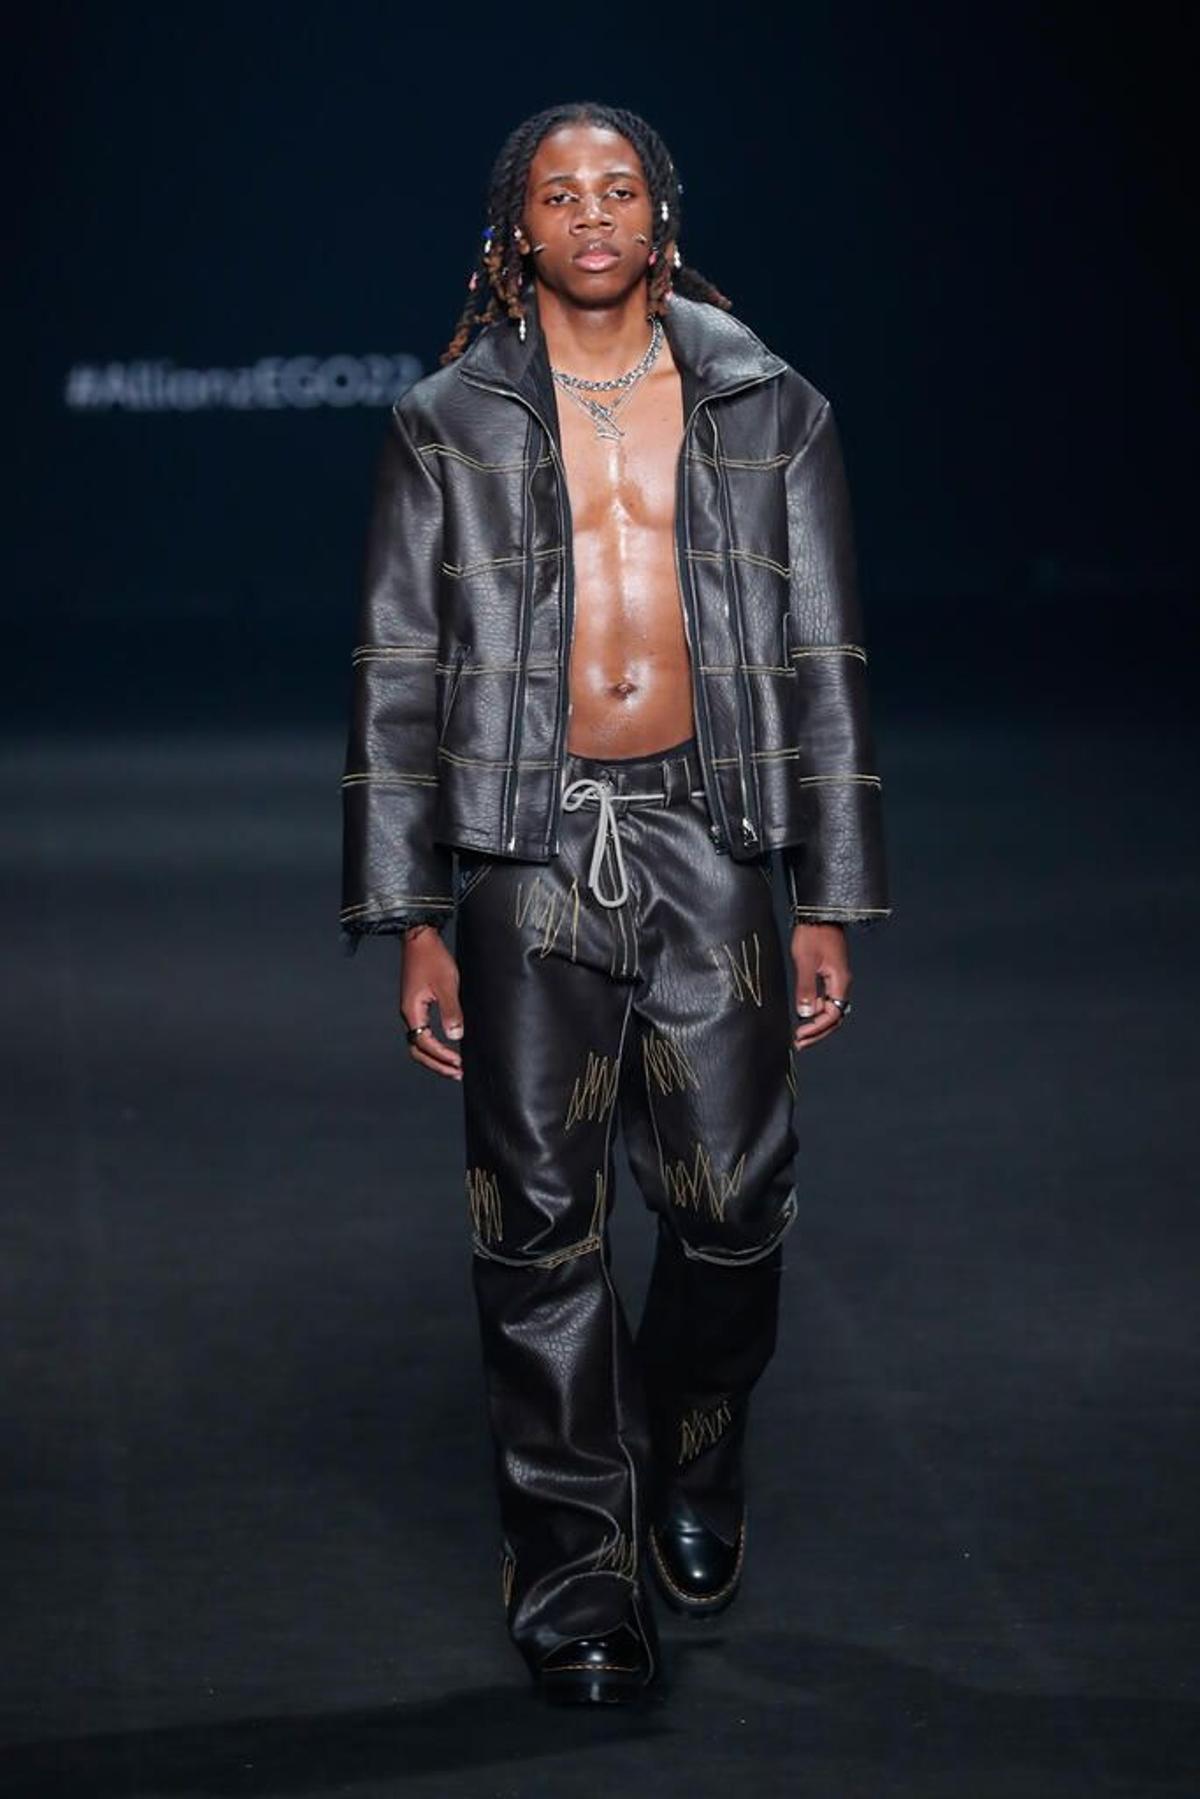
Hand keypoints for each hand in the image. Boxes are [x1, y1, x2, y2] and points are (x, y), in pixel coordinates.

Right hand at [399, 926, 463, 1079]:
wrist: (420, 938)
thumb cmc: (432, 958)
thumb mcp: (446, 985)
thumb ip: (451, 1011)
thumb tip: (455, 1036)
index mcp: (412, 1011)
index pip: (424, 1043)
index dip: (442, 1055)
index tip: (459, 1063)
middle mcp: (409, 1014)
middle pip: (417, 1049)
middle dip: (436, 1064)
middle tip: (457, 1073)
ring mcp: (412, 1010)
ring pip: (419, 1042)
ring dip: (435, 1056)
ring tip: (453, 1066)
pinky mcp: (417, 1004)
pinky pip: (423, 1031)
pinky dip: (434, 1044)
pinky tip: (447, 1045)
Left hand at [791, 922, 850, 1049]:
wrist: (819, 914)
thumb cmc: (813, 934)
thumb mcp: (806, 961)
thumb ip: (806, 988)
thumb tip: (804, 1013)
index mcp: (840, 981)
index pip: (832, 1014)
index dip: (817, 1028)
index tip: (800, 1035)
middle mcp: (841, 983)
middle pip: (834, 1017)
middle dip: (818, 1032)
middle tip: (800, 1043)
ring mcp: (836, 979)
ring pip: (830, 1009)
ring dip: (816, 1023)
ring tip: (800, 1034)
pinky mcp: (829, 974)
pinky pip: (825, 999)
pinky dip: (815, 1010)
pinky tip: (804, 1014)